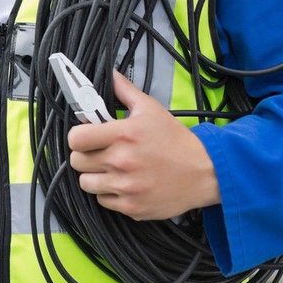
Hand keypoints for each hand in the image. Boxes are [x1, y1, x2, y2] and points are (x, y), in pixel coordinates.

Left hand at [67, 72, 220, 220]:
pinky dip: (109, 193)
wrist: (206, 172)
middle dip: (85, 155)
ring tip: (110, 169)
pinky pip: (103, 200)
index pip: (76, 138)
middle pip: (77, 161)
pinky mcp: (132, 207)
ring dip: (94, 176)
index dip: (78, 136)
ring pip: (86, 183)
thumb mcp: (151, 109)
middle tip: (98, 152)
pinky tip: (123, 183)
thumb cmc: (175, 140)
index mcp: (123, 135)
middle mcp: (121, 161)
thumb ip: (125, 91)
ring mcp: (126, 187)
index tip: (86, 136)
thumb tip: (109, 74)